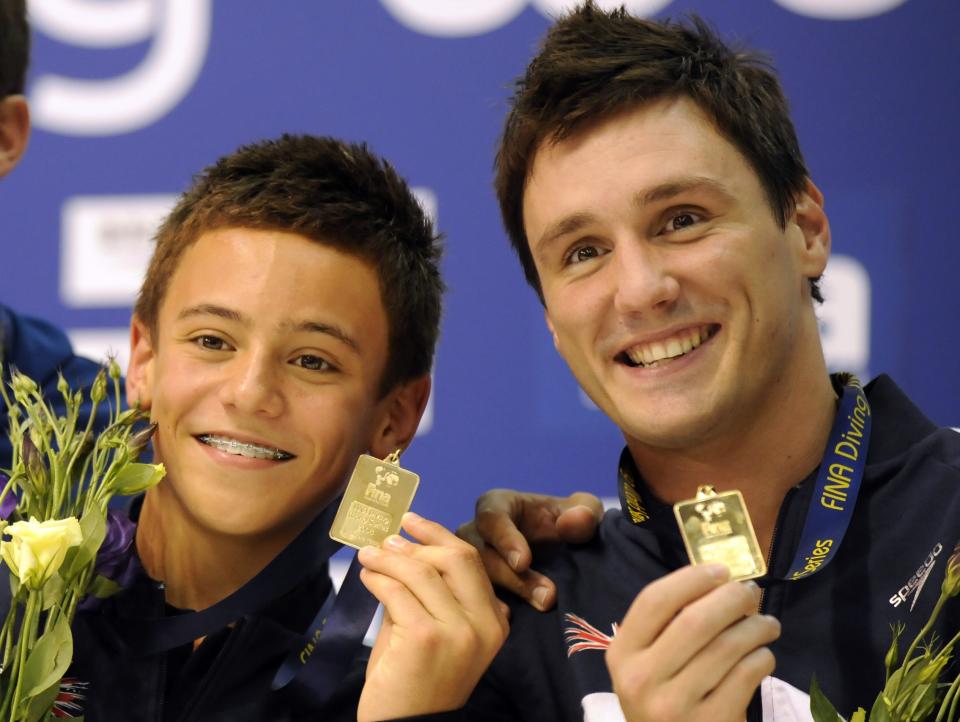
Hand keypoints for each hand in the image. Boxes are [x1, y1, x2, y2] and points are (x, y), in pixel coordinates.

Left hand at [356, 512, 508, 720]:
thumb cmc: (416, 681)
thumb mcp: (435, 632)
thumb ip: (428, 596)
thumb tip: (402, 550)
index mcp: (495, 622)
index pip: (472, 562)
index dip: (439, 536)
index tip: (413, 521)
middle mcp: (484, 624)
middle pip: (455, 558)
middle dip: (418, 541)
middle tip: (388, 537)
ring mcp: (457, 631)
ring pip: (422, 572)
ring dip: (390, 557)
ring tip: (369, 555)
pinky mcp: (425, 637)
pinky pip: (397, 591)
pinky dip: (378, 577)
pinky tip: (366, 575)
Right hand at [456, 489, 602, 609]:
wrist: (564, 555)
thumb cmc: (569, 525)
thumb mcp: (584, 512)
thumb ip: (585, 511)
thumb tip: (570, 523)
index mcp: (496, 505)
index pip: (491, 518)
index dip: (505, 539)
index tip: (524, 562)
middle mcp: (475, 533)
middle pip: (479, 554)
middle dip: (511, 577)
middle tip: (547, 596)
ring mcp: (470, 564)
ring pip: (471, 581)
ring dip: (504, 598)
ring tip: (536, 610)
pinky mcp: (474, 590)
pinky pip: (472, 602)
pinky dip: (491, 613)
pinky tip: (510, 624)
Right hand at [606, 565, 779, 721]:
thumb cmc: (661, 697)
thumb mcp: (646, 663)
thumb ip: (668, 626)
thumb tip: (719, 582)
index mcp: (623, 654)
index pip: (654, 601)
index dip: (691, 578)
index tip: (720, 569)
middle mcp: (643, 679)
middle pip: (695, 620)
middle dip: (732, 598)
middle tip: (750, 593)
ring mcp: (676, 705)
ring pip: (727, 647)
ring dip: (756, 626)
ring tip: (766, 623)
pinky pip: (746, 675)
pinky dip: (762, 657)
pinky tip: (762, 654)